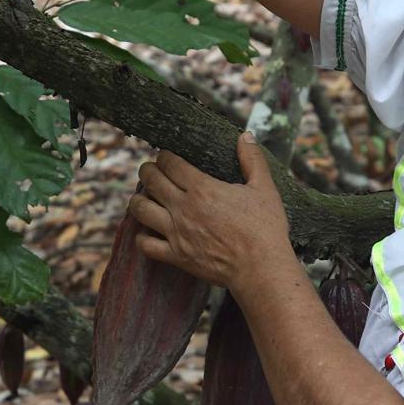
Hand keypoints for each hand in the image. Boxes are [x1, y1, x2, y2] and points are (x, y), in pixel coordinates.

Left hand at [128, 133, 292, 294]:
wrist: (261, 268)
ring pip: (140, 210)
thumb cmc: (265, 228)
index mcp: (202, 188)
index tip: (166, 157)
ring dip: (138, 200)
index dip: (164, 156)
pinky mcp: (176, 256)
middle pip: (150, 181)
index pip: (169, 163)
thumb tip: (245, 136)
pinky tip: (149, 232)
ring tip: (145, 198)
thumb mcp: (264, 188)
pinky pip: (146, 244)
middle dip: (147, 171)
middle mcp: (183, 208)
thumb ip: (252, 160)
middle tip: (151, 171)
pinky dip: (142, 236)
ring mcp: (176, 233)